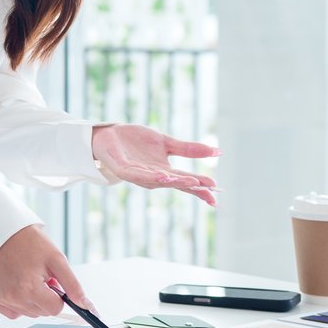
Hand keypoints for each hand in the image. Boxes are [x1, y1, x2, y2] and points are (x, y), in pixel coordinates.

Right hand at [0, 225, 91, 319]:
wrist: (3, 233)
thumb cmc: (29, 243)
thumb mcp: (57, 260)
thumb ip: (73, 285)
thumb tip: (86, 305)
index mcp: (29, 288)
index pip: (55, 309)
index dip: (58, 296)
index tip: (52, 283)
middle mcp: (12, 296)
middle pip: (42, 313)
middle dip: (45, 297)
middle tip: (39, 276)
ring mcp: (0, 298)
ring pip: (29, 313)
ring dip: (32, 300)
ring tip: (27, 278)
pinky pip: (13, 312)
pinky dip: (18, 302)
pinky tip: (16, 284)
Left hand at [91, 124, 218, 204]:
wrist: (110, 134)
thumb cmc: (136, 141)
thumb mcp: (166, 142)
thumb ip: (188, 149)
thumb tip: (217, 152)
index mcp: (164, 172)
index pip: (186, 182)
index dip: (201, 188)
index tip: (217, 193)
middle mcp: (153, 177)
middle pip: (176, 184)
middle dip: (193, 186)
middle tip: (210, 188)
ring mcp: (138, 174)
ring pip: (159, 180)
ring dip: (175, 182)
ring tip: (192, 181)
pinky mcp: (124, 168)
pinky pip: (138, 174)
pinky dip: (150, 176)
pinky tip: (162, 175)